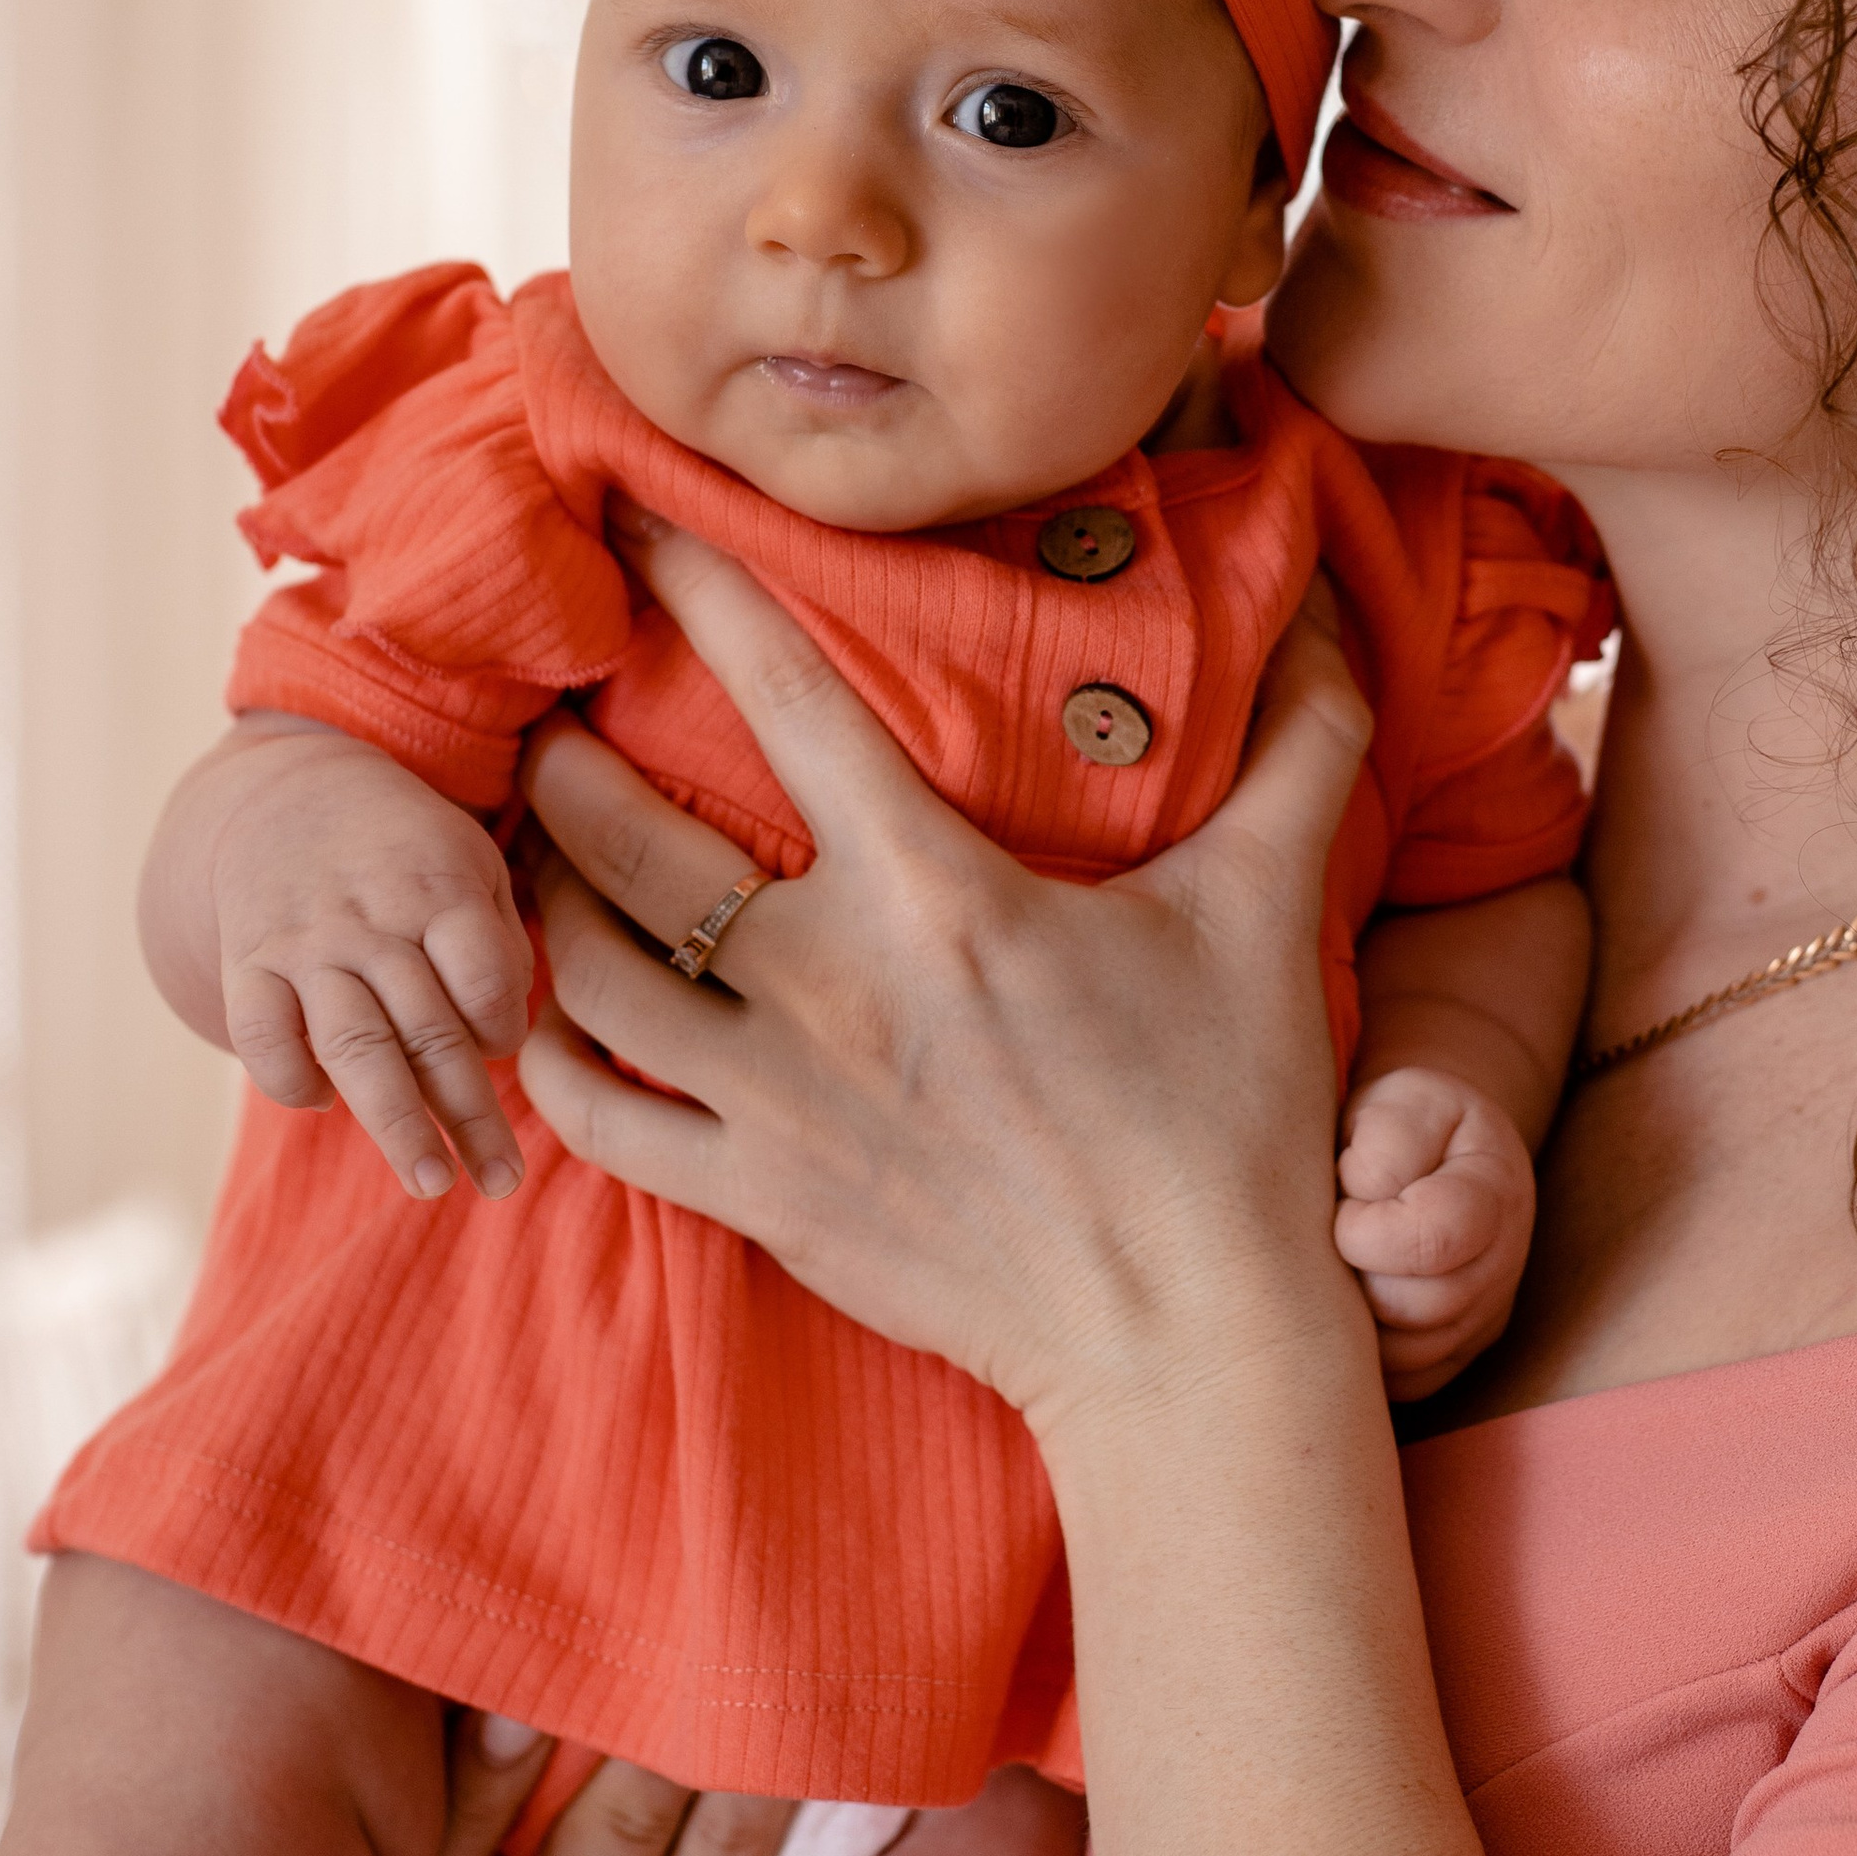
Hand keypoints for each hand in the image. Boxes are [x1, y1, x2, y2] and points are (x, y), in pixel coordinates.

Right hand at [206, 723, 530, 1198]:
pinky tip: (324, 1103)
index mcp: (439, 888)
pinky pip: (264, 1037)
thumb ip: (497, 945)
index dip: (503, 1025)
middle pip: (428, 1031)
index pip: (483, 978)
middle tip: (501, 1182)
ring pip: (353, 1048)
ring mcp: (305, 946)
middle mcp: (372, 921)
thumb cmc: (407, 851)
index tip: (503, 1045)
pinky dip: (293, 1081)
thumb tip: (505, 1038)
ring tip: (433, 1182)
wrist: (285, 794)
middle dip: (468, 1114)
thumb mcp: (472, 863)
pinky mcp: (247, 964)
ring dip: (396, 1123)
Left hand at [511, 521, 1372, 1439]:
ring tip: (527, 840)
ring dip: (536, 888)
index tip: (640, 516)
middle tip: (546, 707)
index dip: (699, 589)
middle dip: (560, 756)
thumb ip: (1303, 744)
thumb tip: (1330, 614)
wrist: (1187, 1339)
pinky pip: (596, 1118)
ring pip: (585, 967)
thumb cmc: (1231, 1115)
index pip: (787, 697)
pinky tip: (540, 1005)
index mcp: (937, 893)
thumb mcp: (1270, 909)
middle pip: (626, 838)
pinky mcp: (756, 1201)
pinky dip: (546, 1053)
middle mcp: (829, 987)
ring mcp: (777, 1102)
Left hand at [1332, 1067, 1536, 1398]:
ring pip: (1410, 1356)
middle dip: (1359, 1275)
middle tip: (1333, 1237)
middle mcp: (1505, 1260)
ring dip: (1357, 1317)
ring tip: (1342, 1266)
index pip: (1437, 1237)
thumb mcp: (1396, 1098)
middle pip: (1425, 1307)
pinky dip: (1366, 1355)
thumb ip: (1386, 1139)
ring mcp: (1486, 1313)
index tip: (1342, 1203)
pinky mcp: (1456, 1352)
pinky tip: (1349, 1304)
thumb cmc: (1401, 1121)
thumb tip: (1365, 1202)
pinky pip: (1405, 1384)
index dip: (1370, 1231)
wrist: (1431, 1147)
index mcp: (1495, 1187)